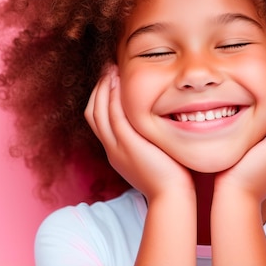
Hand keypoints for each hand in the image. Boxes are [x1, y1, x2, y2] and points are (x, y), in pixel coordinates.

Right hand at [84, 66, 193, 200]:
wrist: (171, 196)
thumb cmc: (171, 176)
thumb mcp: (154, 155)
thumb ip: (149, 139)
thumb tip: (157, 124)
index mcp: (115, 151)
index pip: (98, 120)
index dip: (101, 98)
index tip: (111, 80)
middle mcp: (111, 148)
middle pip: (93, 113)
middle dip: (99, 89)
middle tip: (107, 69)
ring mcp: (117, 147)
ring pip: (99, 112)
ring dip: (104, 88)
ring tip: (111, 69)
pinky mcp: (128, 145)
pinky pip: (114, 117)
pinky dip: (113, 98)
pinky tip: (118, 83)